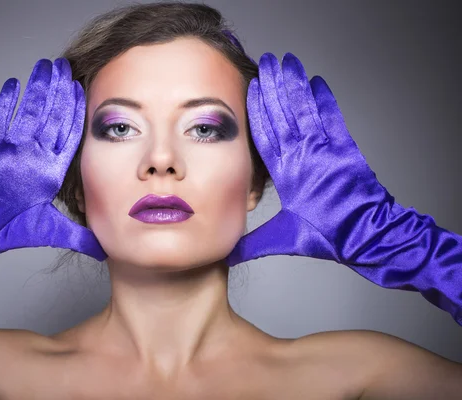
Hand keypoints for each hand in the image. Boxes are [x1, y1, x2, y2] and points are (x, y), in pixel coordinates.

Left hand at [0, 58, 106, 259]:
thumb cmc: (10, 230)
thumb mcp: (49, 232)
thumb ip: (80, 236)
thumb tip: (106, 249)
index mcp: (51, 173)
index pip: (68, 134)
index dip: (74, 108)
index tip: (78, 88)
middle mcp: (32, 156)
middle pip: (50, 115)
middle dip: (58, 88)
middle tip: (64, 66)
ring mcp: (9, 150)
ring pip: (28, 112)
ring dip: (37, 87)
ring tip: (45, 66)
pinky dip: (6, 100)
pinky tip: (13, 83)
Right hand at [226, 52, 404, 265]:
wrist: (369, 235)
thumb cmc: (328, 236)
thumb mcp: (284, 240)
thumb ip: (253, 244)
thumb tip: (226, 255)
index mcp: (286, 172)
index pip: (266, 133)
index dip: (258, 108)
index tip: (252, 86)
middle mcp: (304, 154)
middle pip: (284, 113)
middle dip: (274, 86)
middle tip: (268, 62)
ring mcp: (325, 148)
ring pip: (306, 109)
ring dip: (295, 85)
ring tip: (288, 63)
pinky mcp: (345, 148)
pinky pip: (332, 117)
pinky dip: (324, 99)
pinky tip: (318, 83)